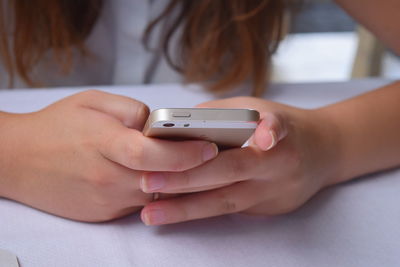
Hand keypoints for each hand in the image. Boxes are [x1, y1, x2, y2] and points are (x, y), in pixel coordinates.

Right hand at [0, 90, 217, 221]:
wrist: (17, 160)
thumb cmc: (56, 126)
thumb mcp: (94, 102)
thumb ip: (134, 111)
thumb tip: (163, 125)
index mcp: (104, 143)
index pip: (152, 154)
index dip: (185, 152)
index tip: (210, 146)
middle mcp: (106, 178)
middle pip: (162, 180)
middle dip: (194, 170)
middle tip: (215, 156)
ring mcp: (106, 200)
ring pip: (157, 196)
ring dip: (180, 183)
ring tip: (196, 165)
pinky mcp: (104, 214)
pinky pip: (142, 204)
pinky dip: (158, 193)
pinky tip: (166, 178)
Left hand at [140, 97, 340, 224]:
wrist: (325, 151)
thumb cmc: (285, 123)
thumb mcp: (258, 107)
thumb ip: (221, 114)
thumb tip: (176, 122)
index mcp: (277, 132)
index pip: (261, 134)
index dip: (245, 138)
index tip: (200, 144)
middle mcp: (277, 166)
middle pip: (228, 174)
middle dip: (186, 179)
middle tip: (148, 182)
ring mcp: (273, 193)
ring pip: (225, 202)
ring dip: (185, 209)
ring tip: (150, 215)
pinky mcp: (268, 210)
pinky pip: (229, 211)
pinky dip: (199, 212)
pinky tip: (172, 215)